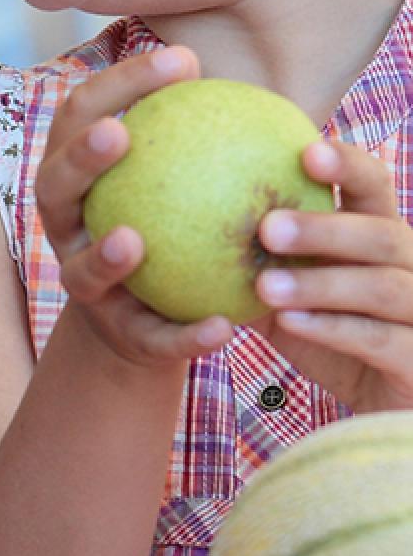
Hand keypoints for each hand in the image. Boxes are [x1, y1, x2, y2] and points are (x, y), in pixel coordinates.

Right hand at [37, 44, 237, 369]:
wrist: (146, 321)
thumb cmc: (170, 228)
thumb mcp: (175, 182)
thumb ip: (197, 141)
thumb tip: (253, 80)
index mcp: (76, 177)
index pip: (81, 115)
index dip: (119, 83)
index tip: (182, 60)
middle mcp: (67, 225)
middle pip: (54, 185)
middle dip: (79, 158)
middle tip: (119, 132)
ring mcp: (85, 282)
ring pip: (81, 269)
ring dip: (104, 254)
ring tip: (134, 240)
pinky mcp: (120, 335)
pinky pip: (151, 336)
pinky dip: (184, 335)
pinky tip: (222, 326)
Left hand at [253, 139, 412, 411]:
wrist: (381, 405)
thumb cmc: (328, 336)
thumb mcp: (288, 294)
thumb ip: (253, 258)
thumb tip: (172, 215)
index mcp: (382, 237)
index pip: (374, 186)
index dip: (348, 164)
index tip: (305, 150)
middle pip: (382, 234)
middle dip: (325, 228)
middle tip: (267, 227)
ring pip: (382, 286)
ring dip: (320, 283)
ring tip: (263, 285)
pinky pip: (379, 338)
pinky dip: (332, 328)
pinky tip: (288, 323)